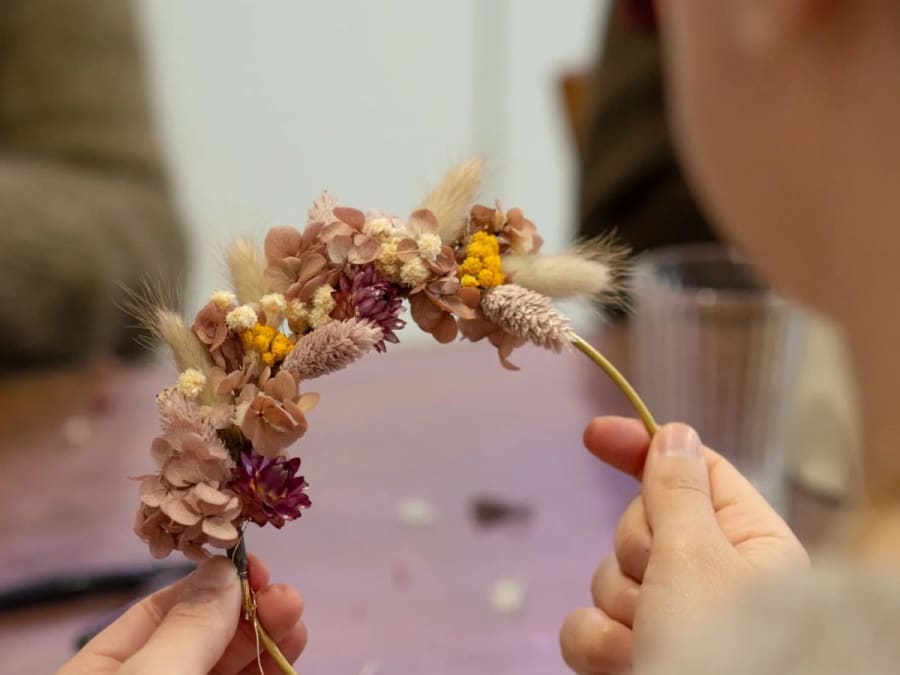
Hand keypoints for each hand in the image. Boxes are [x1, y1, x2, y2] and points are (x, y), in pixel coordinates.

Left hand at [57, 554, 305, 674]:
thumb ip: (187, 629)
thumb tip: (224, 566)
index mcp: (101, 672)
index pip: (158, 613)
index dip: (209, 584)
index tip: (252, 567)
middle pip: (202, 636)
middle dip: (248, 609)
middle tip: (287, 596)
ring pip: (231, 662)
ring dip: (267, 636)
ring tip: (295, 615)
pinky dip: (271, 666)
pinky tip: (290, 647)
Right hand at [560, 417, 808, 674]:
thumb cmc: (723, 647)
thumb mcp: (699, 554)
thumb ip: (676, 489)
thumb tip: (674, 434)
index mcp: (745, 541)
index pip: (689, 471)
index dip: (642, 447)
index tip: (593, 434)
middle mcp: (708, 578)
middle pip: (638, 527)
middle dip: (637, 556)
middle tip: (664, 588)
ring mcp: (668, 619)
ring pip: (608, 578)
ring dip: (622, 610)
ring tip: (655, 644)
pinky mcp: (634, 654)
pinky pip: (588, 624)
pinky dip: (601, 646)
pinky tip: (628, 665)